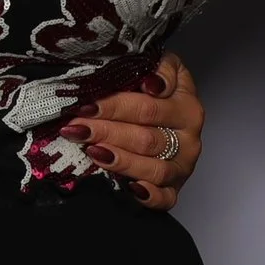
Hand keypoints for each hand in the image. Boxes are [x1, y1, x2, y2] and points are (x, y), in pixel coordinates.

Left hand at [59, 52, 201, 210]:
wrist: (165, 114)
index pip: (150, 106)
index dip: (117, 106)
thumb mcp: (158, 66)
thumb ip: (156, 66)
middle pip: (146, 137)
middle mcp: (188, 137)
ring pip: (154, 167)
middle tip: (76, 127)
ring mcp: (183, 165)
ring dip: (121, 160)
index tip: (87, 104)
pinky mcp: (175, 188)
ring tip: (91, 151)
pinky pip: (166, 198)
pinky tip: (130, 188)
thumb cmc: (151, 88)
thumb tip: (151, 82)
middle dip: (106, 131)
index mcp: (185, 105)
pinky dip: (149, 196)